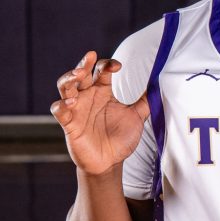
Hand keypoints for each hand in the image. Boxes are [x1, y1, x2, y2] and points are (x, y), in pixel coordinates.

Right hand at [51, 51, 148, 176]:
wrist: (109, 163)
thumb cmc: (120, 139)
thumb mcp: (137, 117)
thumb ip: (146, 101)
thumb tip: (160, 84)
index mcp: (102, 91)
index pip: (102, 70)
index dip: (108, 64)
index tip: (118, 66)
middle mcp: (88, 96)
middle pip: (80, 73)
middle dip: (83, 64)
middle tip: (90, 57)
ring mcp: (77, 109)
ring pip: (65, 86)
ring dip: (69, 78)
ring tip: (77, 75)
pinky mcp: (69, 124)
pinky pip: (59, 111)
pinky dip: (61, 105)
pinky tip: (71, 103)